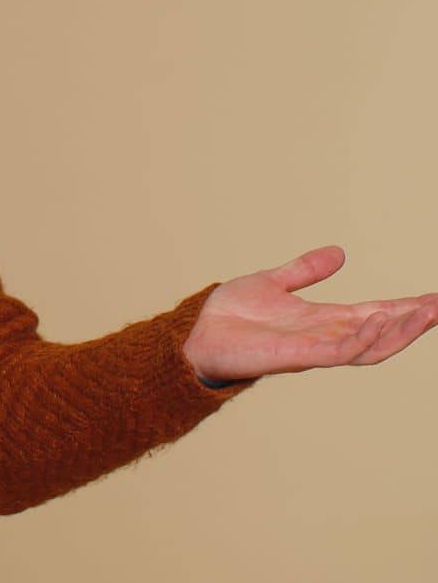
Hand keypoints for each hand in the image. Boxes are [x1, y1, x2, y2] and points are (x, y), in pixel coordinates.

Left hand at [183, 245, 437, 382]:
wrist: (196, 335)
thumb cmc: (231, 317)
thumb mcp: (272, 282)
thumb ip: (305, 271)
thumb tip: (340, 253)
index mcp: (323, 320)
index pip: (376, 313)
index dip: (406, 307)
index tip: (436, 298)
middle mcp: (325, 337)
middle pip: (382, 332)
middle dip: (414, 321)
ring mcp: (313, 349)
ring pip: (369, 346)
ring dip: (398, 332)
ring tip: (424, 314)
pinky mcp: (296, 358)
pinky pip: (337, 352)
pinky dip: (361, 339)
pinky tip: (377, 322)